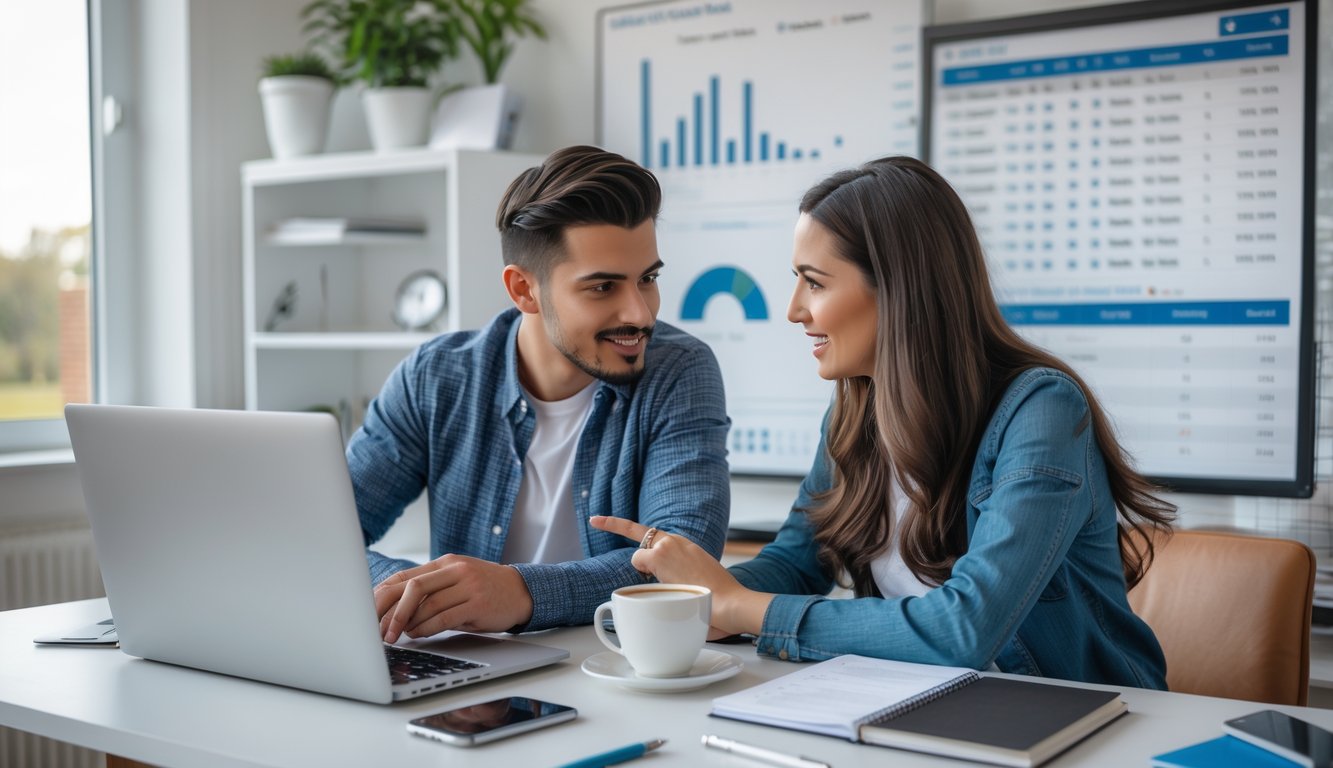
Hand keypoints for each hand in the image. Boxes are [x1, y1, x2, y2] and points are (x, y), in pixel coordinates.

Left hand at [375, 554, 533, 641]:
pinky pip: (444, 617)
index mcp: (445, 563)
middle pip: (412, 587)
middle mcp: (455, 570)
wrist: (521, 591)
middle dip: (389, 611)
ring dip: (407, 623)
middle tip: (378, 631)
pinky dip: (426, 628)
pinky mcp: (478, 603)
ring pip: (427, 604)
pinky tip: (417, 635)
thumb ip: (430, 590)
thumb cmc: (483, 590)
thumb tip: (393, 611)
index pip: (404, 576)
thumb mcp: (456, 582)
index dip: (382, 596)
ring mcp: (468, 585)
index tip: (366, 614)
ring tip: (397, 635)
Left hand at [588, 516, 771, 636]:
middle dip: (618, 532)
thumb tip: (678, 596)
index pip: (655, 535)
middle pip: (643, 538)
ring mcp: (667, 545)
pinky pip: (638, 562)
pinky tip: (666, 582)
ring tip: (672, 586)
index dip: (623, 525)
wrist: (730, 601)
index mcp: (687, 548)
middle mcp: (677, 541)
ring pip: (640, 555)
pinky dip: (644, 573)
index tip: (601, 518)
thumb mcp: (700, 585)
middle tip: (595, 520)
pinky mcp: (660, 554)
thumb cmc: (719, 601)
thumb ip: (684, 581)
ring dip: (646, 572)